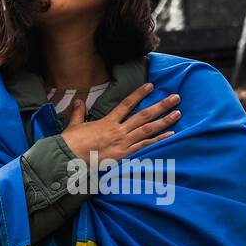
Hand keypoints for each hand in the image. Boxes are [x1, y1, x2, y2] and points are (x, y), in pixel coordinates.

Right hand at [60, 82, 179, 164]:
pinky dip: (158, 140)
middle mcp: (118, 130)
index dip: (139, 93)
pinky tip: (171, 135)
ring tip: (178, 113)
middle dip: (161, 105)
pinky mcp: (124, 156)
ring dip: (164, 121)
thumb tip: (78, 100)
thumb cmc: (70, 144)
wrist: (68, 160)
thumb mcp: (74, 125)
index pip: (126, 104)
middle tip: (176, 97)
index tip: (151, 86)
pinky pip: (145, 147)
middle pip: (144, 115)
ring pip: (148, 130)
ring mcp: (123, 143)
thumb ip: (79, 112)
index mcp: (107, 122)